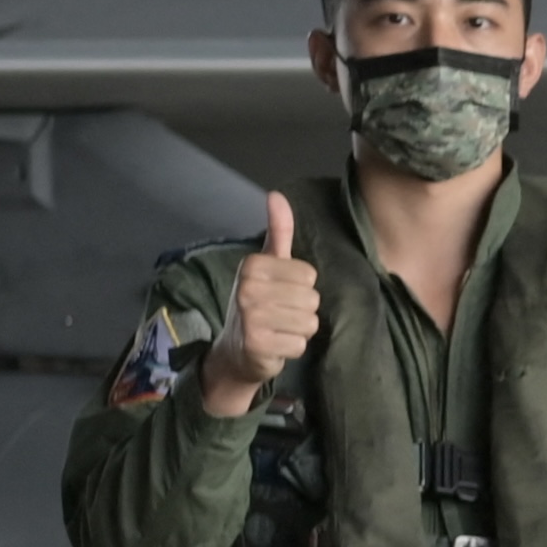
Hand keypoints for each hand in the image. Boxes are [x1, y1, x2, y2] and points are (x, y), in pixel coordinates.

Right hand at [194, 191, 315, 416]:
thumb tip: (276, 194)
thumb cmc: (257, 303)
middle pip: (312, 299)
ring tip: (277, 329)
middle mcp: (248, 288)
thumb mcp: (267, 266)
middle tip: (279, 315)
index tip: (278, 294)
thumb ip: (278, 232)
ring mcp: (251, 317)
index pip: (309, 274)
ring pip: (310, 322)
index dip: (301, 288)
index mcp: (252, 265)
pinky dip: (292, 348)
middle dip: (302, 311)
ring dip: (298, 330)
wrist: (234, 351)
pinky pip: (301, 344)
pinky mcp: (257, 344)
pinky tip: (274, 345)